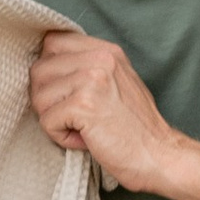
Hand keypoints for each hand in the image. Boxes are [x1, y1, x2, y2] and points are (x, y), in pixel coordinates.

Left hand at [29, 27, 183, 191]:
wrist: (161, 156)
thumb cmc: (136, 128)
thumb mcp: (116, 84)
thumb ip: (86, 68)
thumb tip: (45, 65)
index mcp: (106, 51)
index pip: (52, 43)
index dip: (50, 71)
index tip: (64, 93)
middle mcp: (99, 59)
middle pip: (39, 69)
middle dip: (46, 99)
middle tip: (73, 118)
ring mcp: (91, 79)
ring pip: (38, 96)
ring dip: (53, 120)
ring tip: (82, 128)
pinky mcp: (84, 104)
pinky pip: (46, 121)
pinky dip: (60, 136)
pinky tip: (85, 140)